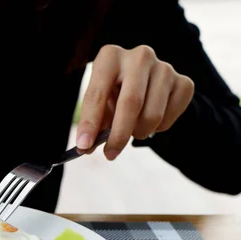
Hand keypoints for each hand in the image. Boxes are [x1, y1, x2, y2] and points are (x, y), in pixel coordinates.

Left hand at [76, 45, 194, 159]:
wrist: (147, 82)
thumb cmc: (115, 93)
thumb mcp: (100, 103)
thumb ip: (94, 123)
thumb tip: (86, 147)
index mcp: (110, 56)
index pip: (97, 94)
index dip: (90, 122)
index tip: (83, 145)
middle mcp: (139, 56)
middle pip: (130, 103)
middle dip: (119, 134)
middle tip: (110, 154)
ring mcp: (165, 68)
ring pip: (152, 114)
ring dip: (139, 132)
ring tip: (133, 131)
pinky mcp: (184, 82)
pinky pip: (170, 117)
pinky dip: (158, 129)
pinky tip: (151, 121)